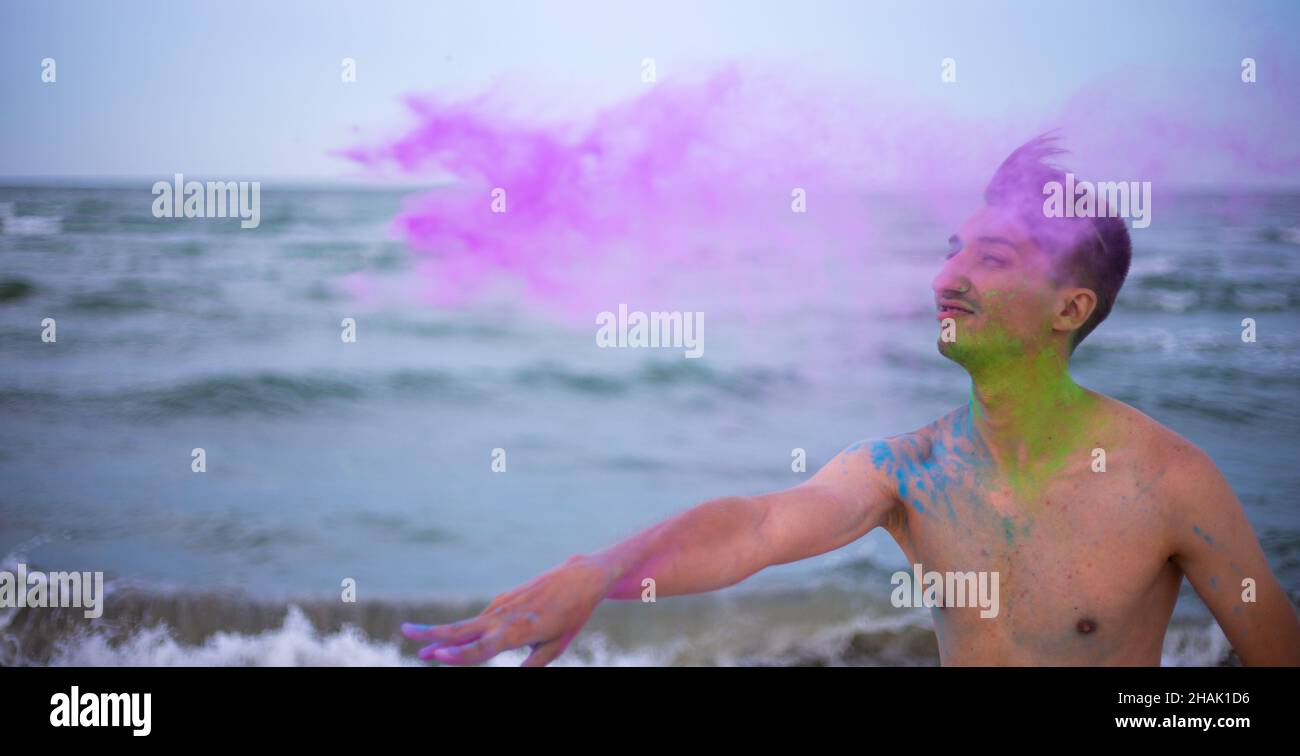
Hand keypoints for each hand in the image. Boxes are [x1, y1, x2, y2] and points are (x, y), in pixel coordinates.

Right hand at [402, 555, 613, 665]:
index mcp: (518, 630)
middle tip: (404, 632)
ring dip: (440, 634)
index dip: (457, 656)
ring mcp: (502, 606)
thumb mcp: (557, 646)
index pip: (481, 648)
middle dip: (430, 633)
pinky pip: (481, 620)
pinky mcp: (504, 600)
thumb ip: (533, 665)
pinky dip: (464, 631)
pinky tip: (462, 639)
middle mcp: (505, 616)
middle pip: (461, 629)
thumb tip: (513, 677)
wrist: (582, 577)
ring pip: (465, 623)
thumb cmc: (573, 615)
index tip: (434, 657)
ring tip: (417, 642)